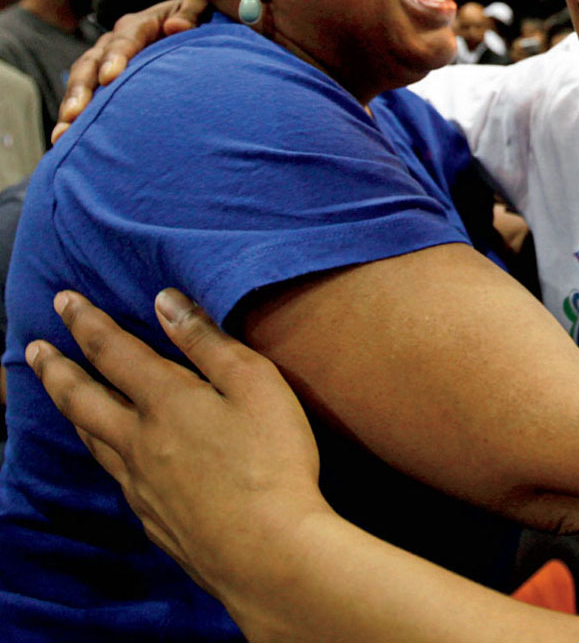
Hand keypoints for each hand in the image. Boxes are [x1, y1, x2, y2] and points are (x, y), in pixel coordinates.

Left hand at [26, 288, 327, 603]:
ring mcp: (141, 484)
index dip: (85, 321)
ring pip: (92, 440)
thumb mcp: (254, 383)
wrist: (268, 552)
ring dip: (71, 410)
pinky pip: (116, 476)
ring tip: (63, 396)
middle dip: (56, 369)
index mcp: (165, 401)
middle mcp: (139, 441)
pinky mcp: (153, 518)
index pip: (112, 351)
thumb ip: (206, 341)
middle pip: (82, 399)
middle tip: (34, 349)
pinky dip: (103, 452)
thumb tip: (164, 300)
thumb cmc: (271, 459)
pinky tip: (116, 457)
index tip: (63, 299)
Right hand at [52, 0, 208, 142]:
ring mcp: (102, 63)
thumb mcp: (198, 8)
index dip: (115, 57)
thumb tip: (176, 26)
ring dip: (71, 108)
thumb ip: (192, 13)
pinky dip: (76, 119)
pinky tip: (67, 141)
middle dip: (81, 89)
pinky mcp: (101, 84)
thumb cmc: (193, 21)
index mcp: (137, 26)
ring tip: (63, 134)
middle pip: (90, 64)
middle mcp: (112, 44)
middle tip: (75, 115)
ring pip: (81, 83)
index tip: (110, 78)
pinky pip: (84, 99)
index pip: (124, 40)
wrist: (182, 32)